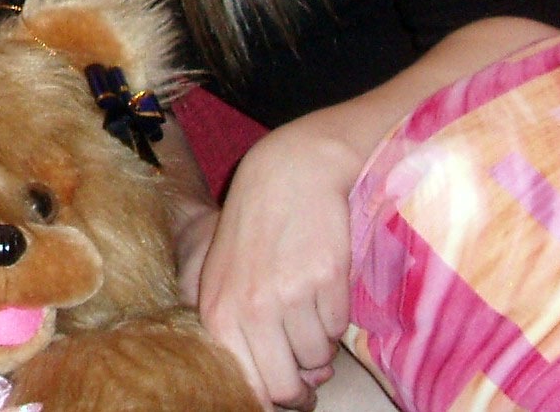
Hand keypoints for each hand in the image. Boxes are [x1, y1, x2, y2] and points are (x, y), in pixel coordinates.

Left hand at [195, 116, 358, 409]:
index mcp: (219, 312)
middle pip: (287, 386)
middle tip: (311, 366)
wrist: (290, 171)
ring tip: (310, 305)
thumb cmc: (256, 227)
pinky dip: (336, 315)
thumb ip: (238, 333)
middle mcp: (251, 308)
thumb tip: (274, 392)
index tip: (290, 388)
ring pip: (318, 358)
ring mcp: (289, 294)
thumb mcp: (225, 276)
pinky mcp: (326, 278)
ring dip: (320, 342)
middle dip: (304, 383)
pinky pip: (340, 327)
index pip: (251, 387)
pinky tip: (323, 284)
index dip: (275, 396)